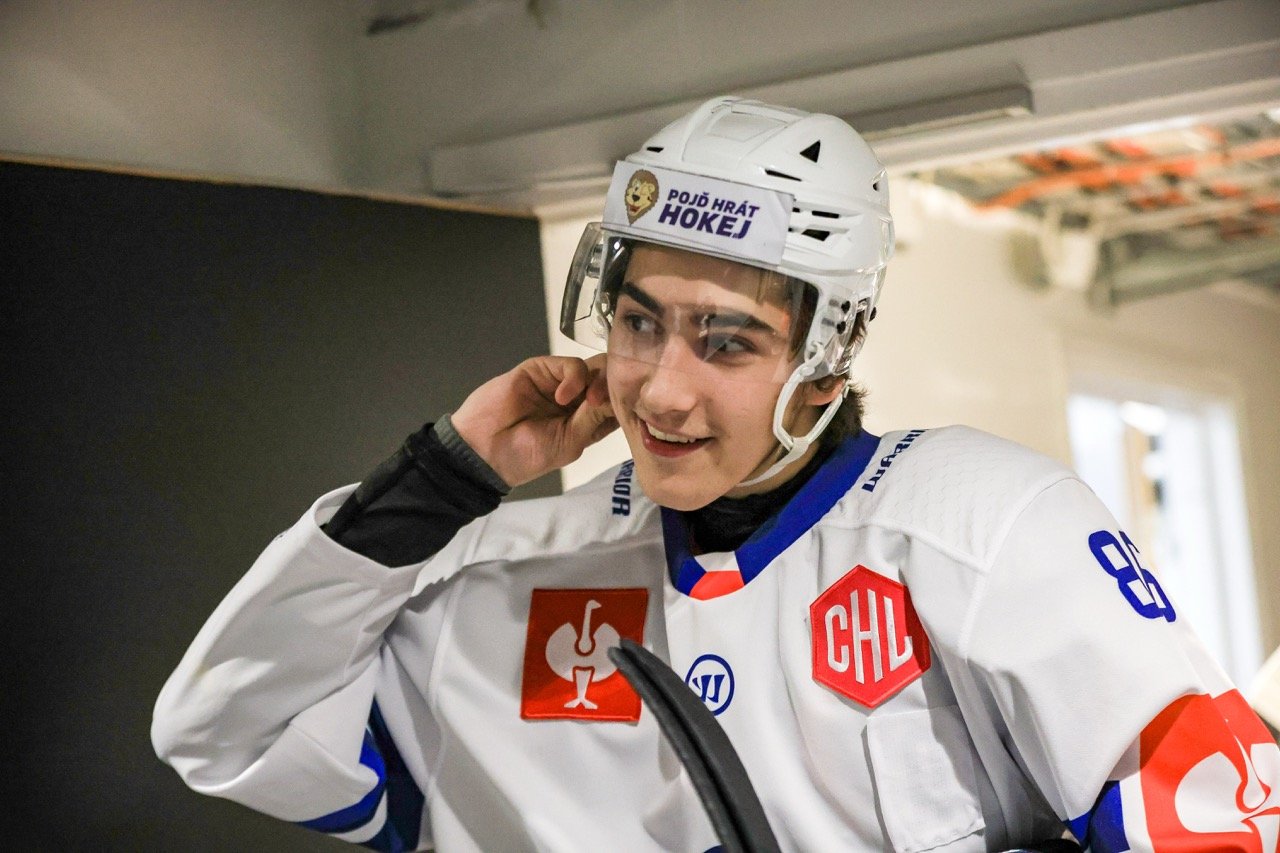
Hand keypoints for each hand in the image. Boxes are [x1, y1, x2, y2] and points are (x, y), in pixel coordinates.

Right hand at [450, 354, 617, 487]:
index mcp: (586, 423)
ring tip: (588, 401)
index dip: (628, 402)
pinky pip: (570, 364)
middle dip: (616, 388)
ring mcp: (560, 383)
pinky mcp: (542, 369)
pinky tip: (563, 397)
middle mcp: (576, 401)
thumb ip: (595, 417)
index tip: (634, 407)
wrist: (484, 449)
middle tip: (611, 400)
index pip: (617, 405)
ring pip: (594, 369)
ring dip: (598, 382)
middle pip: (609, 382)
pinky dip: (574, 377)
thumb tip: (620, 396)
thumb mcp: (571, 442)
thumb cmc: (528, 455)